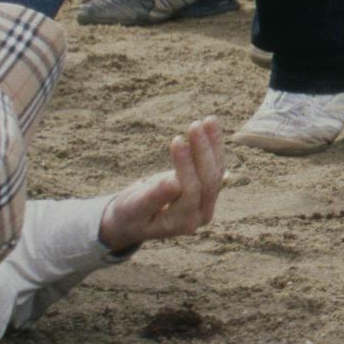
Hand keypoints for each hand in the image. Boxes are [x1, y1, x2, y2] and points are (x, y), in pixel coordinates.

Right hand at [98, 118, 225, 253]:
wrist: (133, 219)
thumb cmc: (128, 213)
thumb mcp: (134, 207)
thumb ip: (152, 197)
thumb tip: (173, 182)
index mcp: (182, 223)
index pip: (190, 192)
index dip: (185, 166)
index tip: (177, 140)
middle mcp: (200, 216)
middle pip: (208, 181)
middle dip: (203, 151)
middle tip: (194, 125)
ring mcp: (207, 203)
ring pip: (215, 171)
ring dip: (212, 144)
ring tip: (208, 120)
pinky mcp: (208, 190)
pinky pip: (215, 165)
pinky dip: (213, 145)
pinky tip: (211, 124)